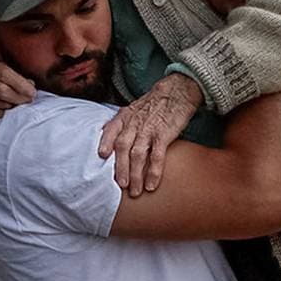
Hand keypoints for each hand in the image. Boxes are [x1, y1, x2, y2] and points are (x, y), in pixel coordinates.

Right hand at [0, 51, 35, 123]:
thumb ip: (10, 73)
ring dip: (12, 105)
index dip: (21, 83)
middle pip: (2, 90)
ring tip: (14, 102)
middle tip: (29, 99)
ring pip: (0, 104)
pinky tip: (1, 107)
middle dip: (20, 97)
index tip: (32, 91)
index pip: (3, 72)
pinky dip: (3, 112)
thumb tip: (31, 84)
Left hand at [99, 74, 201, 193]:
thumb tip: (108, 137)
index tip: (102, 156)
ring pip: (137, 154)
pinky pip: (156, 156)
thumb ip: (123, 123)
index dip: (105, 142)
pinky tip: (152, 184)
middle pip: (122, 147)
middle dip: (120, 168)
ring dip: (135, 175)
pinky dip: (153, 172)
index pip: (111, 129)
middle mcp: (135, 123)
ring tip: (135, 191)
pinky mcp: (164, 134)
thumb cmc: (156, 102)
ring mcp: (149, 129)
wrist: (179, 90)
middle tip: (120, 186)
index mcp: (126, 116)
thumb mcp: (135, 108)